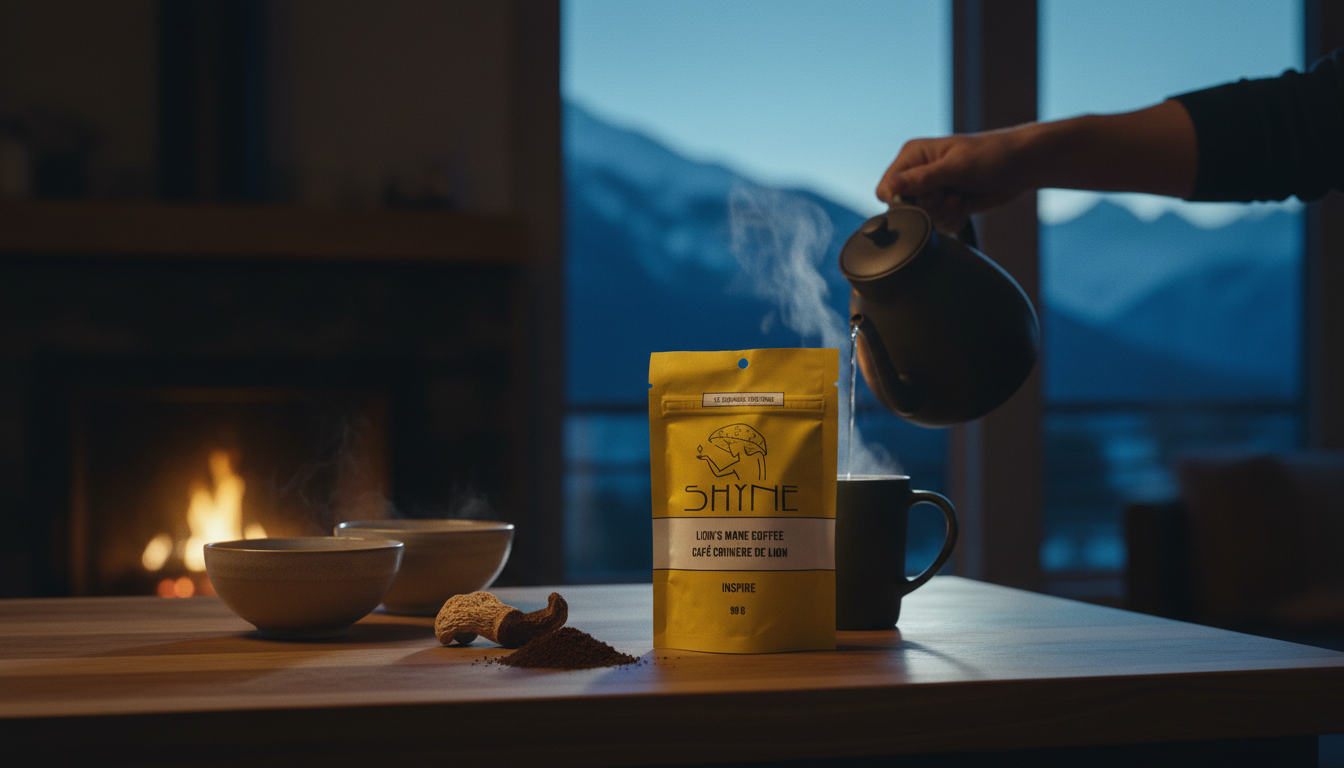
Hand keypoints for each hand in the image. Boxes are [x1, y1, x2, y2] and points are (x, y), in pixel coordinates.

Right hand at [876, 128, 1033, 232]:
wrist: (1020, 166)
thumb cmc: (991, 156)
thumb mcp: (956, 167)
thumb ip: (921, 179)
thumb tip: (889, 189)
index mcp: (912, 155)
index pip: (886, 188)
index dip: (902, 200)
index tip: (927, 196)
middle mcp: (917, 173)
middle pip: (904, 208)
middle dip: (931, 208)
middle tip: (952, 192)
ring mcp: (931, 190)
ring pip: (922, 220)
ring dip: (945, 214)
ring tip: (961, 196)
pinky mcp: (944, 205)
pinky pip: (938, 225)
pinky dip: (954, 219)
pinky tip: (966, 203)